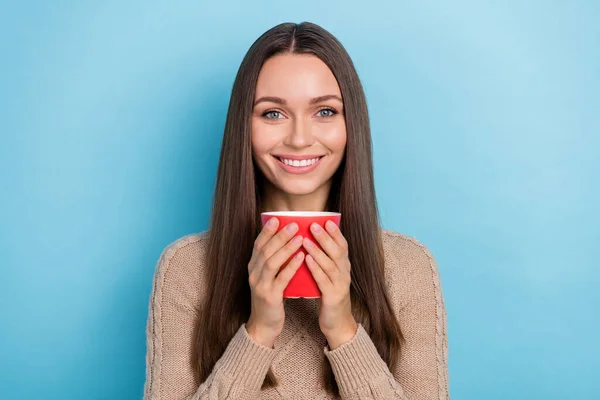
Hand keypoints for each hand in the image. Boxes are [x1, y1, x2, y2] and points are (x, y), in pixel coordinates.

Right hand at [246, 218, 304, 347]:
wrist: (264, 325)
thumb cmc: (270, 298)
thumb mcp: (268, 277)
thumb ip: (274, 261)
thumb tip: (286, 242)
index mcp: (253, 267)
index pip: (258, 245)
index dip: (267, 231)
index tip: (277, 219)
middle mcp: (253, 274)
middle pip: (265, 250)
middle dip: (279, 235)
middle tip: (294, 224)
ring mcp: (260, 285)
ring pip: (271, 262)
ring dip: (285, 248)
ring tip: (300, 237)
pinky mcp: (269, 296)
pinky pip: (280, 278)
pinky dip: (291, 266)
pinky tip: (301, 257)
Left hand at [303, 220, 357, 349]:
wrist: (337, 323)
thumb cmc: (329, 295)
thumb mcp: (329, 275)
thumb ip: (324, 260)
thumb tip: (311, 240)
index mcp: (344, 266)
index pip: (342, 245)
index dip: (335, 233)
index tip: (327, 220)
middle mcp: (345, 273)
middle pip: (337, 251)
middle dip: (325, 237)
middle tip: (313, 224)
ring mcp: (340, 285)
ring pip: (330, 264)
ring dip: (318, 251)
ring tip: (305, 240)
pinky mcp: (333, 297)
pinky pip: (324, 280)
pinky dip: (315, 269)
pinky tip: (306, 261)